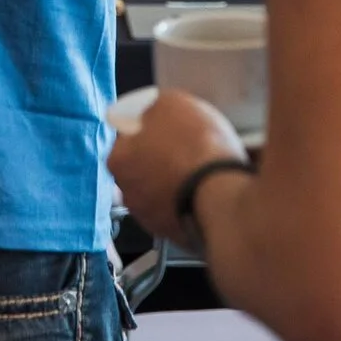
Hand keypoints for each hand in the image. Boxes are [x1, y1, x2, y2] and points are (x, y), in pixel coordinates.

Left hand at [107, 88, 249, 247]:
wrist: (221, 196)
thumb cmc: (193, 147)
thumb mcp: (171, 103)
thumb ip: (153, 108)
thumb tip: (150, 111)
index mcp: (118, 159)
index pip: (128, 138)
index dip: (151, 128)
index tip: (169, 126)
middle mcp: (128, 194)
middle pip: (144, 168)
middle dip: (162, 159)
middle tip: (188, 147)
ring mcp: (152, 220)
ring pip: (163, 193)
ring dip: (178, 182)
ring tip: (205, 170)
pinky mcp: (177, 237)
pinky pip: (183, 211)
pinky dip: (193, 202)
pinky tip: (212, 190)